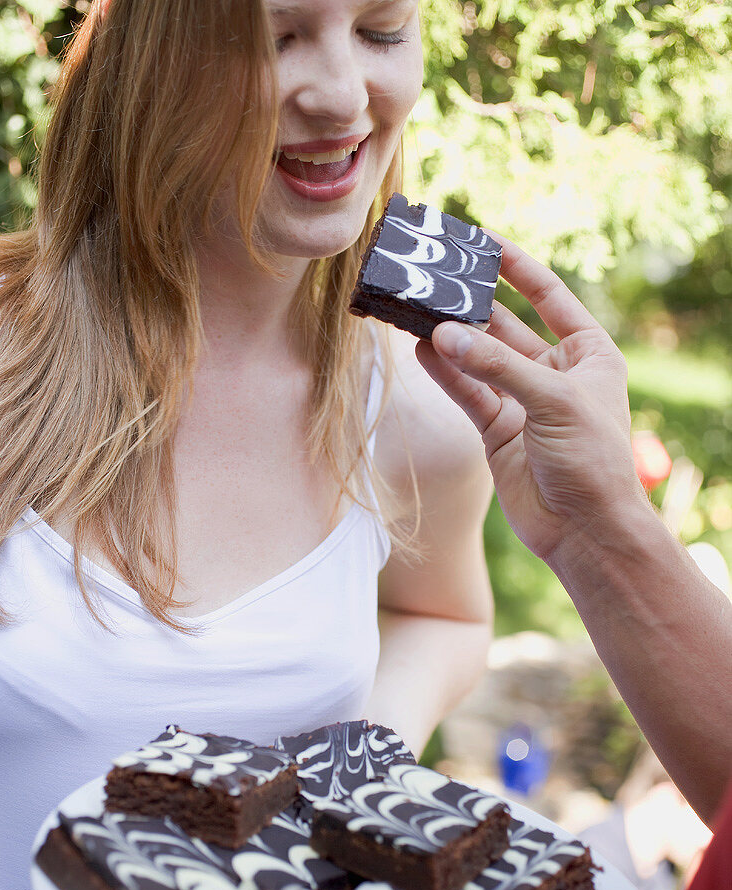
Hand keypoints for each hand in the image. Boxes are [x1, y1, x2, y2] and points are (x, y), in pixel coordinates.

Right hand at [414, 235, 647, 564]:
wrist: (583, 529)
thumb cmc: (591, 460)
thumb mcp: (554, 401)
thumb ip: (497, 366)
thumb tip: (443, 335)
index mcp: (590, 354)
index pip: (550, 296)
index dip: (518, 267)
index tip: (485, 240)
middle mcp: (556, 372)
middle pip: (508, 325)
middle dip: (473, 303)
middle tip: (437, 277)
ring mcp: (524, 400)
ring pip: (481, 359)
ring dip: (452, 337)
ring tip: (417, 309)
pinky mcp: (498, 429)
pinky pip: (467, 392)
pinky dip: (445, 373)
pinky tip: (420, 348)